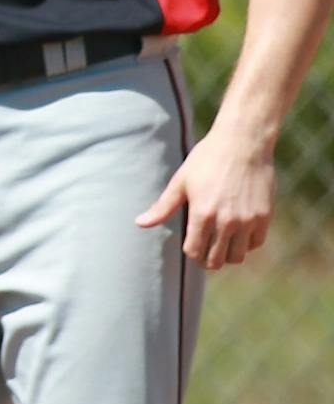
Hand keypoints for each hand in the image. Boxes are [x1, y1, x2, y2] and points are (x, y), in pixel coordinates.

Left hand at [134, 126, 275, 270]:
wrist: (244, 143)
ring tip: (220, 243)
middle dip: (207, 259)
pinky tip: (237, 232)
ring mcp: (247, 221)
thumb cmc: (207, 159)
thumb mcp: (181, 181)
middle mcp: (226, 222)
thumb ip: (162, 207)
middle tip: (204, 250)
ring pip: (237, 256)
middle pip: (216, 260)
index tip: (190, 246)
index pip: (194, 251)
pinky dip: (246, 243)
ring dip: (227, 254)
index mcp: (201, 214)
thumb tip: (139, 223)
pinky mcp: (264, 216)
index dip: (190, 252)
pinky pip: (255, 243)